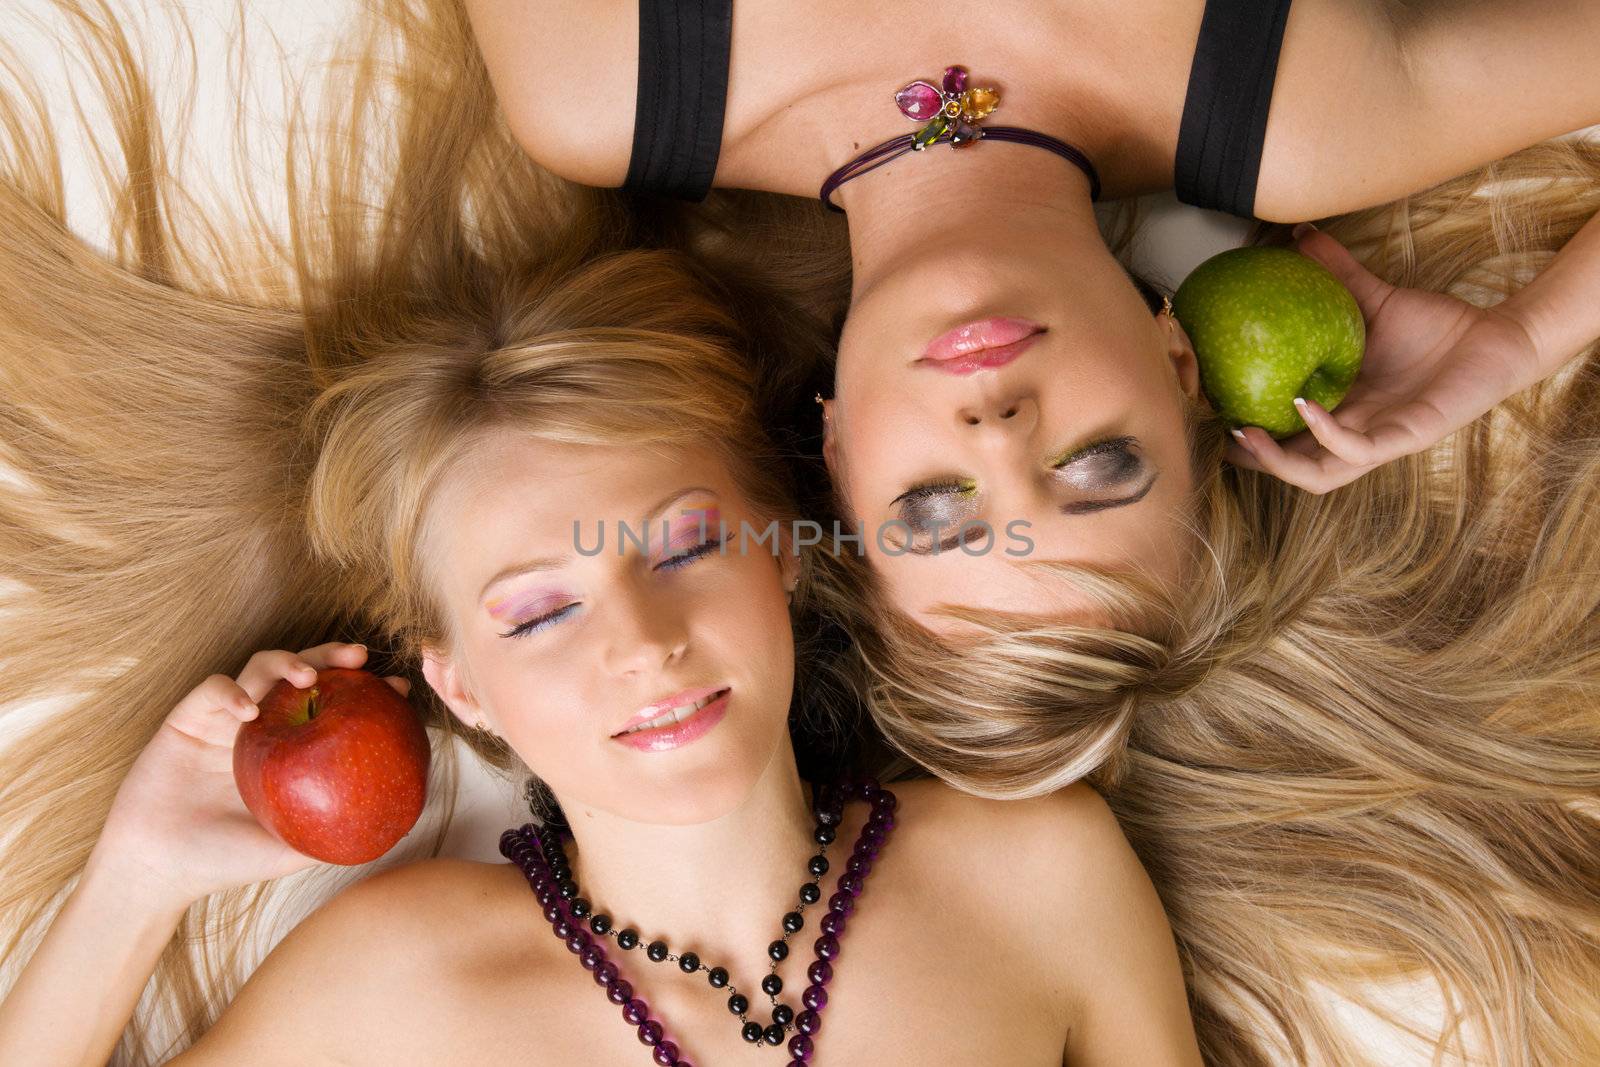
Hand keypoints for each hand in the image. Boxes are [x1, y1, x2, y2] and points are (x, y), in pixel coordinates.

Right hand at [83, 643, 413, 909]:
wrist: (159, 872)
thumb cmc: (226, 861)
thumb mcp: (293, 849)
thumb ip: (336, 836)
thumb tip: (395, 831)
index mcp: (288, 748)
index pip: (333, 703)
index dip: (365, 689)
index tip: (398, 687)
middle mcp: (261, 725)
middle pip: (301, 672)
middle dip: (331, 656)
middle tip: (359, 655)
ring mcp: (224, 718)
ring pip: (260, 668)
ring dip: (287, 662)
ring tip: (309, 677)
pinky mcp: (186, 718)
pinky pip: (213, 690)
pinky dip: (232, 692)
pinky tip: (247, 710)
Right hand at [1224, 223, 1538, 492]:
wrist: (1497, 336)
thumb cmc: (1437, 328)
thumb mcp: (1372, 301)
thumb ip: (1335, 275)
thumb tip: (1296, 234)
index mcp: (1342, 411)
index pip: (1284, 437)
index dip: (1246, 435)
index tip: (1209, 408)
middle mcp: (1356, 434)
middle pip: (1292, 468)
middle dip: (1251, 461)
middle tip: (1216, 431)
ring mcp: (1381, 440)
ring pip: (1318, 475)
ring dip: (1278, 463)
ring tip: (1248, 433)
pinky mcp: (1409, 437)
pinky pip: (1357, 449)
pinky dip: (1326, 434)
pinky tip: (1305, 405)